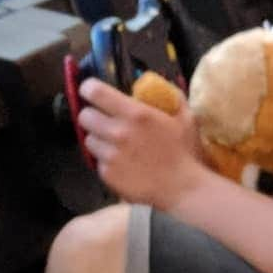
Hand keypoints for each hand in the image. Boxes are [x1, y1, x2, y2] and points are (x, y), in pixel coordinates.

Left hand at [78, 77, 205, 208]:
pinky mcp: (107, 174)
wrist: (183, 189)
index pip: (95, 92)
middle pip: (85, 116)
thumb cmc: (186, 153)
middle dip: (93, 115)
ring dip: (99, 139)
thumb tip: (157, 83)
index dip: (90, 89)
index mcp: (136, 114)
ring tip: (115, 144)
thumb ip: (172, 97)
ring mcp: (110, 155)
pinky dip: (106, 160)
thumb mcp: (186, 119)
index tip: (92, 90)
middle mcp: (118, 132)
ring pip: (88, 139)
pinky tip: (123, 163)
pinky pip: (97, 160)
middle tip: (105, 120)